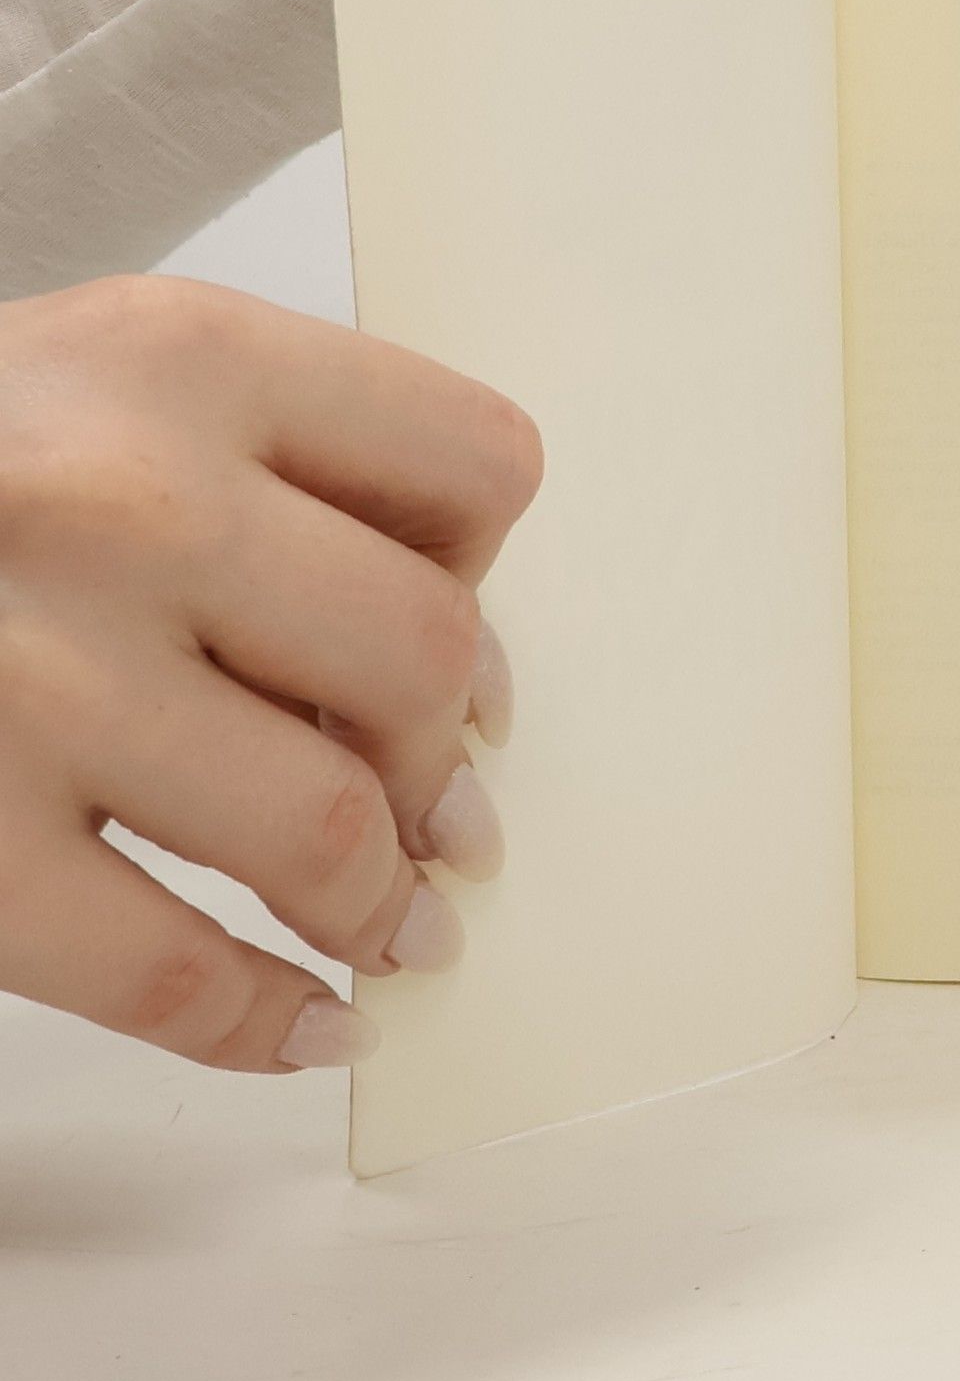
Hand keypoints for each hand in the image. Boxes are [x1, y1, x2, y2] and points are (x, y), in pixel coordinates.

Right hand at [0, 277, 539, 1072]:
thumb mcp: (107, 383)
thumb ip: (282, 476)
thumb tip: (459, 681)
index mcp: (186, 360)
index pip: (473, 462)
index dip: (492, 570)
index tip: (467, 649)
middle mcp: (118, 501)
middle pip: (422, 653)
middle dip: (444, 757)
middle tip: (442, 814)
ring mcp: (26, 675)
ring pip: (324, 826)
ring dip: (381, 903)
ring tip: (392, 922)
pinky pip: (163, 970)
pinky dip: (259, 1016)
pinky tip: (299, 1020)